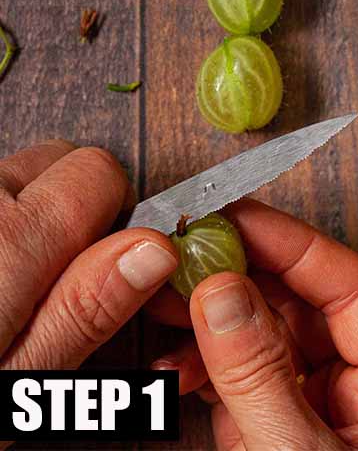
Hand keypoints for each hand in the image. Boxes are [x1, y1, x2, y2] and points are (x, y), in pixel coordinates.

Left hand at [0, 140, 178, 369]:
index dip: (126, 221)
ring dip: (32, 216)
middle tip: (68, 282)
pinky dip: (4, 227)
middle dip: (79, 210)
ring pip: (19, 176)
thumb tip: (158, 249)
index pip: (101, 174)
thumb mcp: (24, 382)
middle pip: (59, 161)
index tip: (125, 272)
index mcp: (11, 241)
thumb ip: (87, 309)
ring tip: (19, 282)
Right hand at [146, 199, 357, 450]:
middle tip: (187, 258)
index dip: (296, 247)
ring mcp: (330, 417)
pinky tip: (176, 367)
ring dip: (219, 322)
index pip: (357, 290)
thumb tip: (223, 290)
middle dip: (245, 280)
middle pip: (312, 309)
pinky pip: (253, 384)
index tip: (237, 220)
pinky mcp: (288, 437)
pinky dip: (211, 370)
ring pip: (276, 342)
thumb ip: (259, 377)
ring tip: (166, 310)